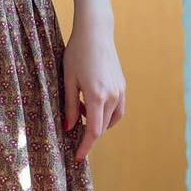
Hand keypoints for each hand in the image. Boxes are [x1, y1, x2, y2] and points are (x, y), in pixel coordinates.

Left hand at [62, 15, 125, 162]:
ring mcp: (120, 90)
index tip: (78, 158)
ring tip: (82, 114)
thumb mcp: (69, 80)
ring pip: (112, 119)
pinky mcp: (122, 85)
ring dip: (99, 123)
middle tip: (74, 137)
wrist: (95, 32)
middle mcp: (112, 96)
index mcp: (97, 96)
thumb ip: (70, 105)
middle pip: (103, 127)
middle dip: (90, 136)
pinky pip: (117, 108)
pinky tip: (93, 105)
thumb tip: (69, 127)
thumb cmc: (77, 52)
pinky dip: (107, 113)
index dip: (85, 147)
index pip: (94, 132)